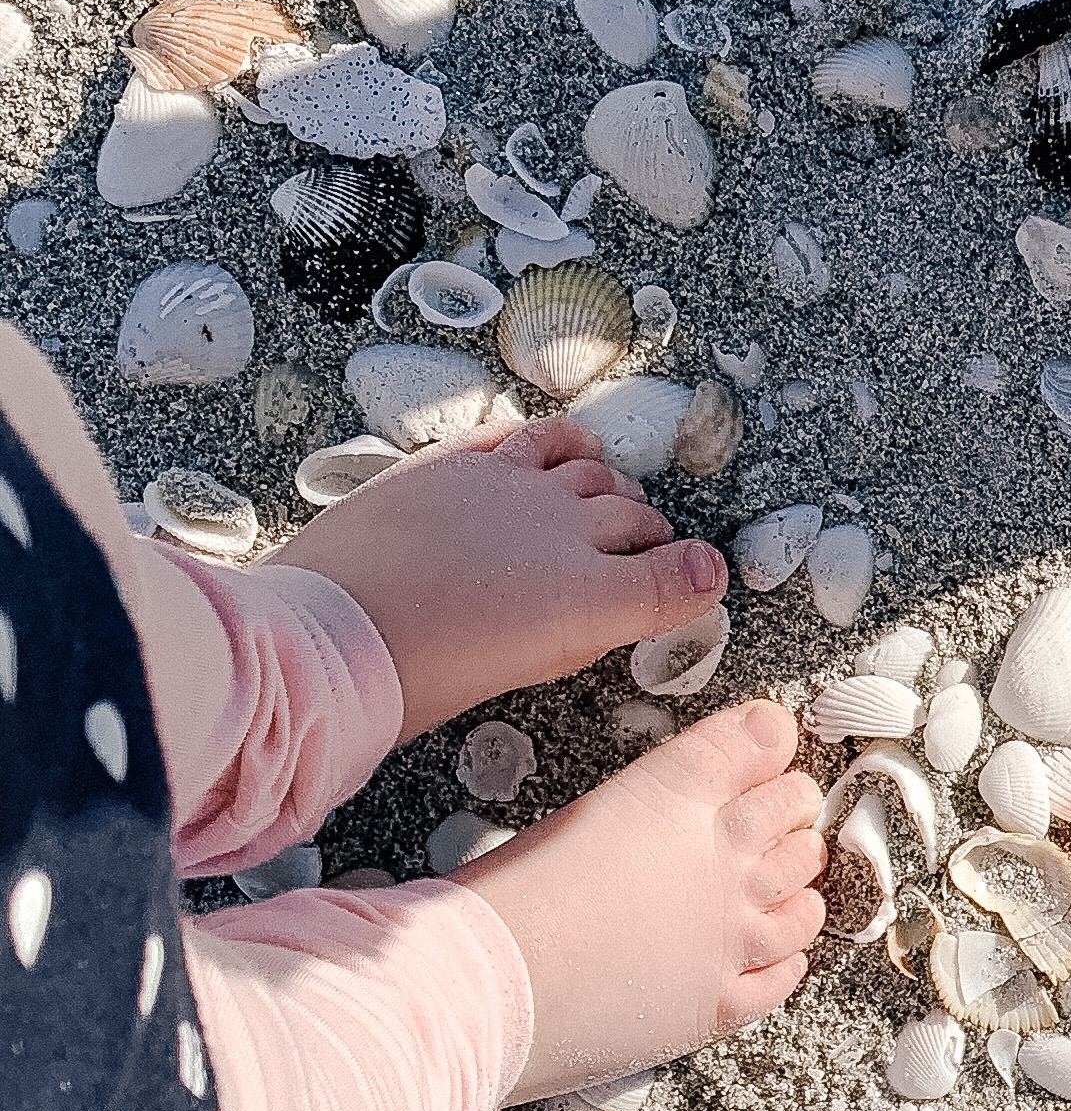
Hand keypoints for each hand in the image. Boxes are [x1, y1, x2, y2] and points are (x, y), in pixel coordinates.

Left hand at [278, 418, 726, 738]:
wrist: (329, 632)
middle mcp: (564, 528)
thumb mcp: (517, 672)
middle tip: (645, 553)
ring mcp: (511, 484)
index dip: (696, 576)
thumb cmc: (414, 675)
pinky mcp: (459, 460)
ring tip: (608, 497)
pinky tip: (560, 450)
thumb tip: (602, 612)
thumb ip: (574, 633)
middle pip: (634, 514)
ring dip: (607, 483)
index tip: (700, 580)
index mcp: (588, 596)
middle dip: (648, 534)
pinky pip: (527, 434)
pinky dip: (556, 443)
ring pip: (588, 467)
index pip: (676, 574)